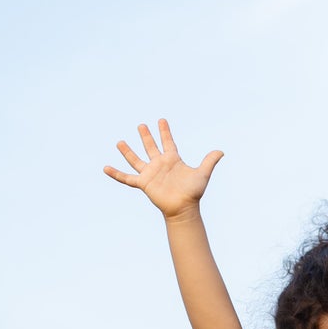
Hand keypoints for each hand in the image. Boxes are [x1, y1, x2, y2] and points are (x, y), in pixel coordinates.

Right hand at [105, 120, 223, 216]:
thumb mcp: (202, 173)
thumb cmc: (193, 192)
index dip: (165, 131)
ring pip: (136, 159)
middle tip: (142, 125)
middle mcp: (160, 164)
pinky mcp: (143, 184)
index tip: (161, 120)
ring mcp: (150, 173)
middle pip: (150, 147)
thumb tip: (221, 151)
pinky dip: (116, 174)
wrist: (183, 208)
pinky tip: (106, 168)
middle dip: (146, 136)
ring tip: (120, 142)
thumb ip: (209, 161)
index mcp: (172, 160)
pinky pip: (127, 178)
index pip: (168, 142)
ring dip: (128, 151)